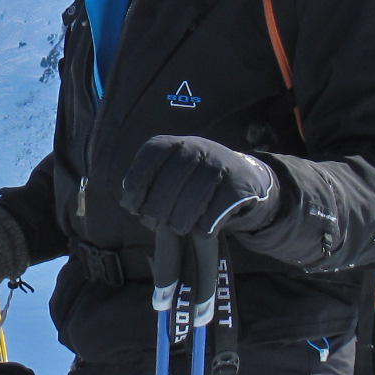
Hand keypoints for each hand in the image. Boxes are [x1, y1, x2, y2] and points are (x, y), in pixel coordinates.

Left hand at [118, 136, 277, 236]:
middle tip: (152, 223)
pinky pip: (217, 209)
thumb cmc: (195, 184)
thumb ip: (149, 185)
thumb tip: (130, 204)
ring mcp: (222, 164)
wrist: (245, 182)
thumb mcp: (172, 176)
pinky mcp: (241, 185)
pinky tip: (201, 231)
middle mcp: (199, 147)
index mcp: (176, 143)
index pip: (152, 154)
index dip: (137, 181)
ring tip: (176, 228)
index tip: (132, 206)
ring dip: (180, 217)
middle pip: (172, 176)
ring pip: (195, 193)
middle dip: (157, 205)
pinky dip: (205, 225)